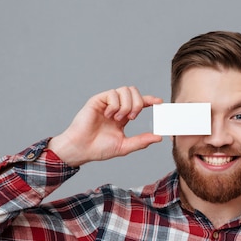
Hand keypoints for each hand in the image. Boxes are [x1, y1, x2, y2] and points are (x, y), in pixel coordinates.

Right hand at [48, 87, 162, 166]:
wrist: (81, 149)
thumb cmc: (99, 149)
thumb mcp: (124, 146)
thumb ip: (141, 141)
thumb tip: (159, 138)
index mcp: (123, 116)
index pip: (139, 103)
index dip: (150, 100)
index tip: (160, 103)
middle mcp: (116, 107)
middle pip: (134, 92)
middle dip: (138, 103)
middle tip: (132, 118)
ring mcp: (106, 103)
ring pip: (125, 90)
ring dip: (126, 105)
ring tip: (118, 118)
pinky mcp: (97, 100)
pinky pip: (113, 94)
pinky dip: (115, 105)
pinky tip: (109, 115)